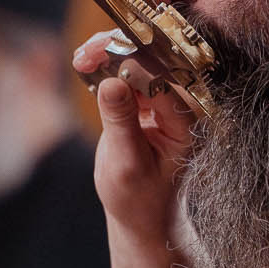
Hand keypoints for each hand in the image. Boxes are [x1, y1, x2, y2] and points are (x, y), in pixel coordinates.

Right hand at [73, 30, 195, 242]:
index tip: (101, 54)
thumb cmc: (139, 199)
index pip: (161, 79)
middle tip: (86, 52)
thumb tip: (111, 83)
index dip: (131, 62)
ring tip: (82, 58)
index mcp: (186, 123)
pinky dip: (107, 68)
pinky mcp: (143, 104)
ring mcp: (162, 104)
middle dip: (120, 51)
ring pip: (138, 64)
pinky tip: (86, 65)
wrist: (141, 216)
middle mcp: (179, 108)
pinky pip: (127, 76)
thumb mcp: (127, 164)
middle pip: (152, 63)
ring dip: (110, 56)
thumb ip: (122, 123)